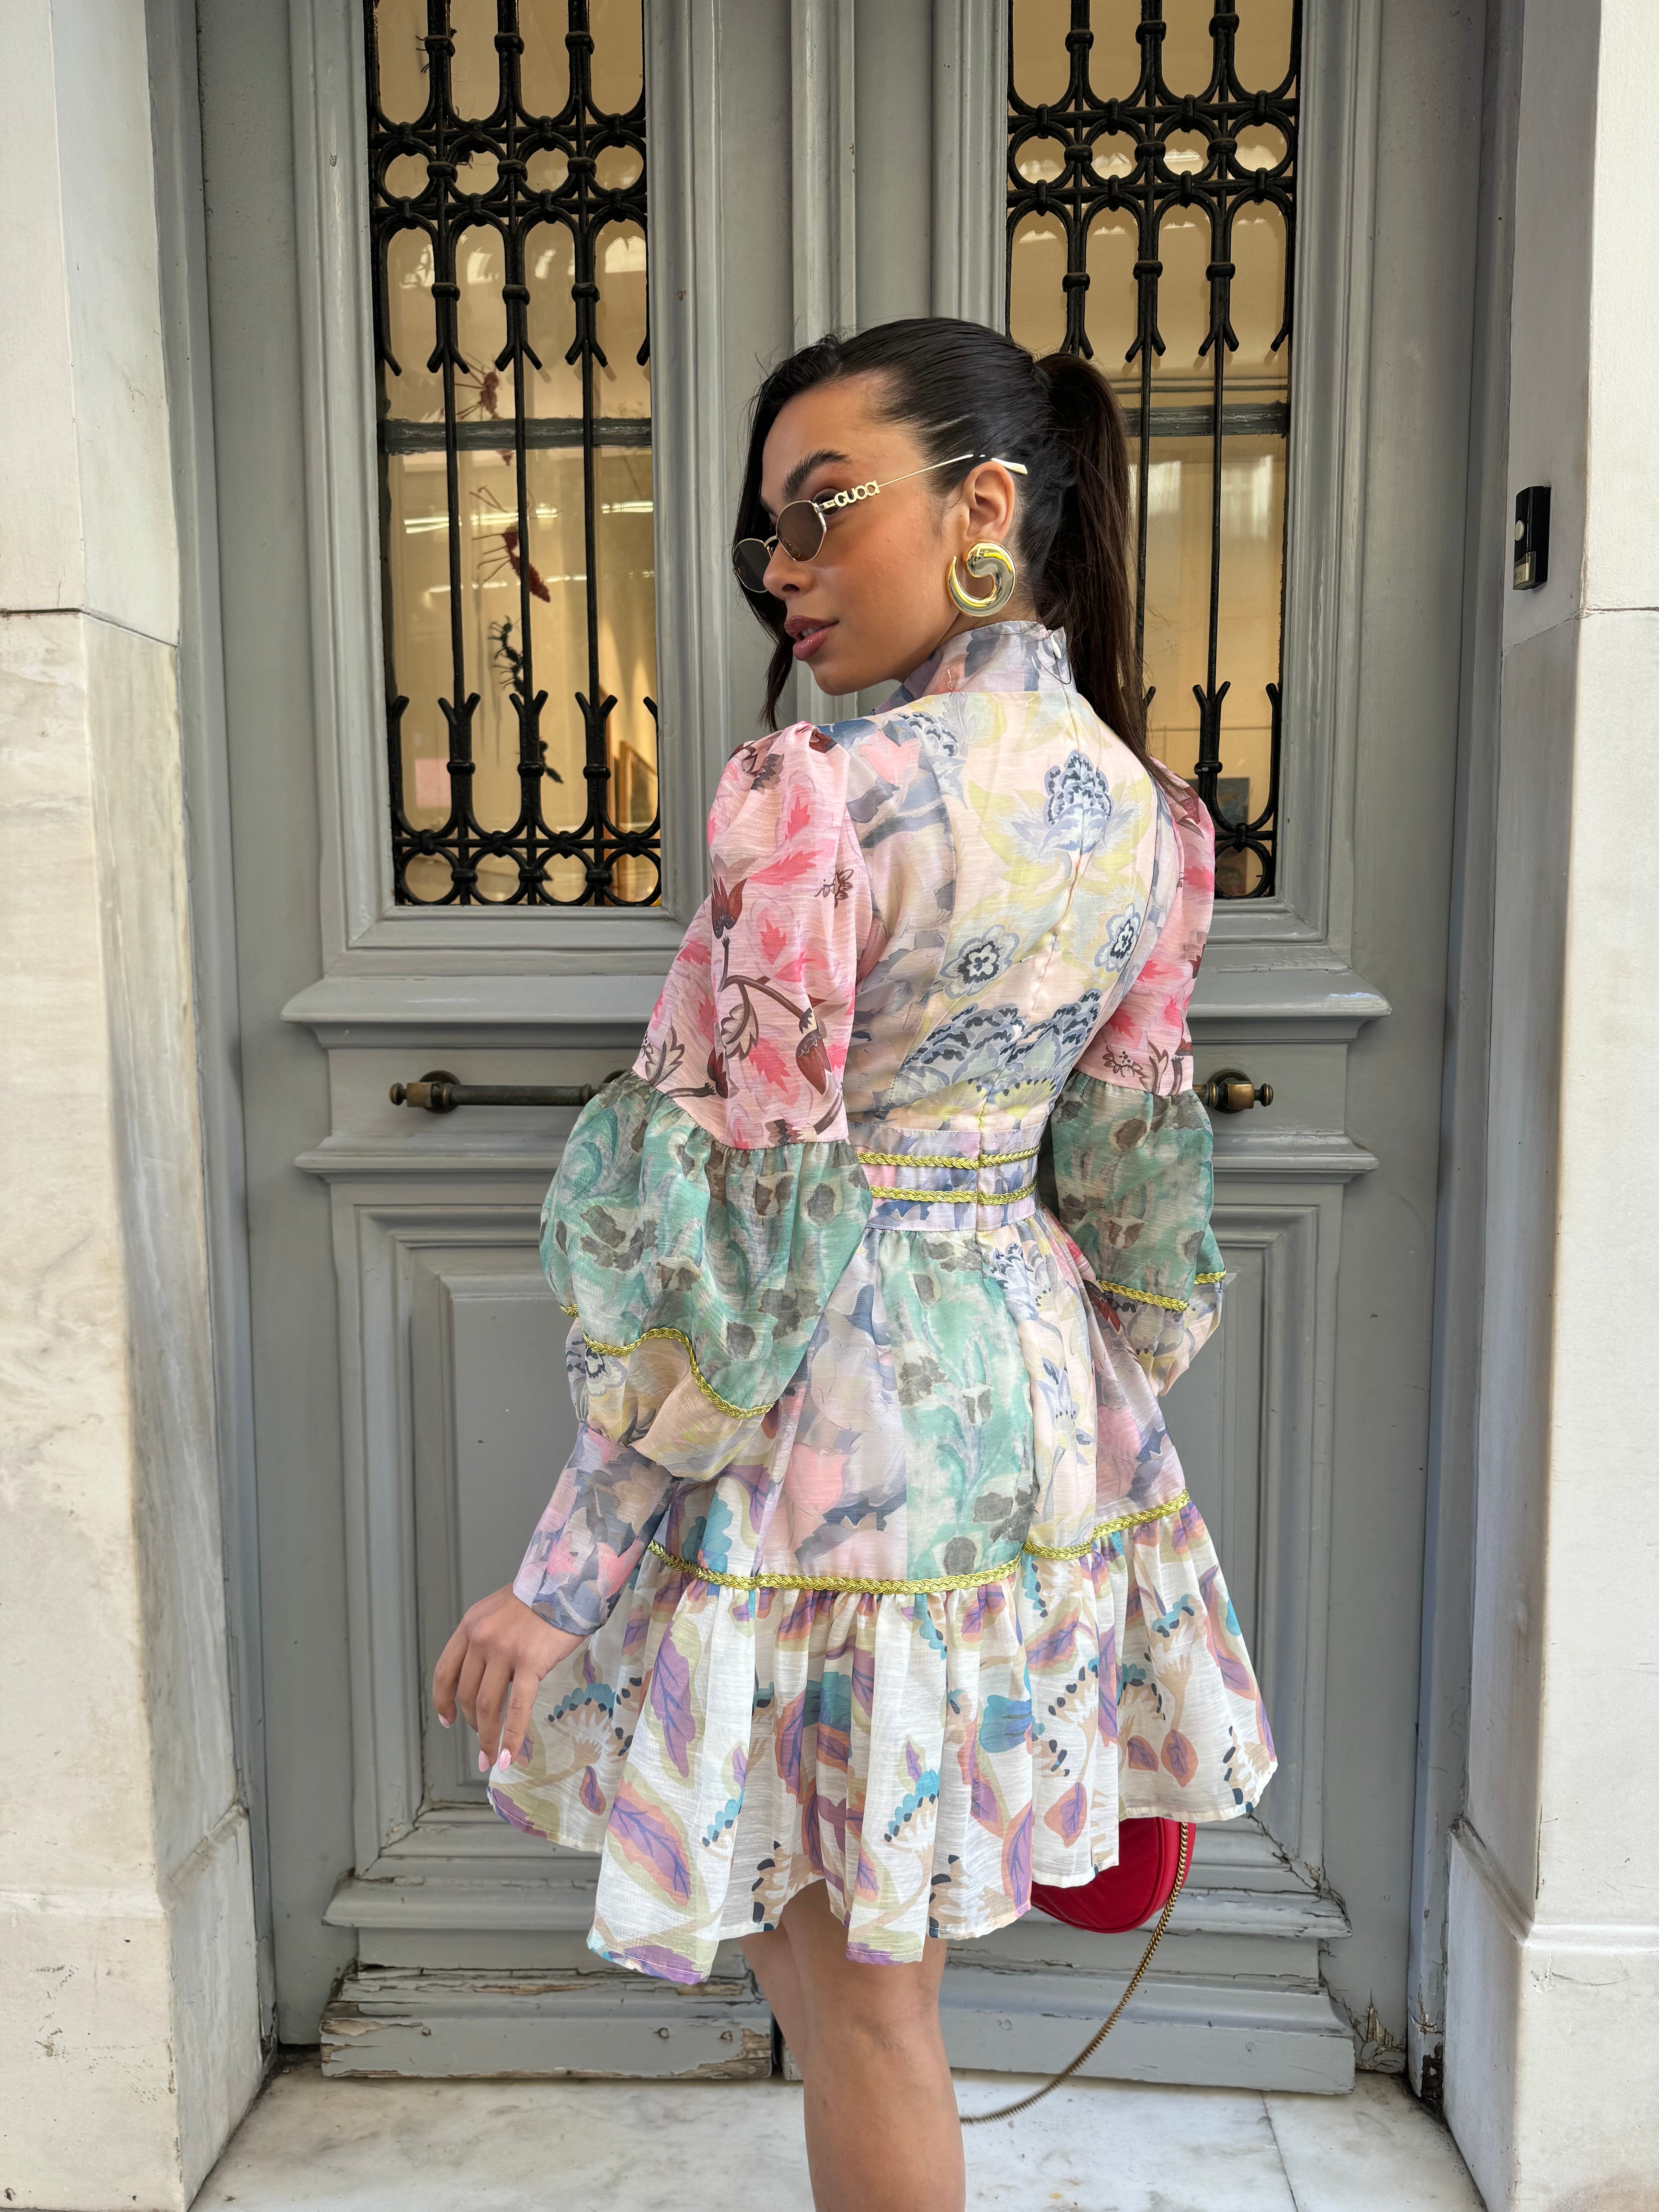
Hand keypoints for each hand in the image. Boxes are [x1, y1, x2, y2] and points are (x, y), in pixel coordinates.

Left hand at [432, 1585, 583, 1776]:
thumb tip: (490, 1674)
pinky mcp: (530, 1662)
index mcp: (470, 1626)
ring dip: (487, 1738)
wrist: (569, 1578)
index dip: (443, 1700)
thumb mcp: (500, 1610)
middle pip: (467, 1693)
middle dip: (470, 1726)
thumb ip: (488, 1638)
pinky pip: (517, 1708)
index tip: (447, 1719)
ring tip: (491, 1759)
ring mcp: (504, 1651)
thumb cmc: (541, 1594)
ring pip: (487, 1706)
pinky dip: (511, 1737)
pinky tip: (510, 1757)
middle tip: (481, 1746)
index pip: (444, 1671)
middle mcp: (481, 1639)